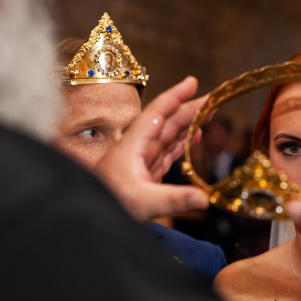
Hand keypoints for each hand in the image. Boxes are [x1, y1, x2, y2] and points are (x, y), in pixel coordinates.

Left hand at [95, 77, 209, 222]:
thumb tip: (205, 199)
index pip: (158, 113)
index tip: (192, 81)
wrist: (87, 219)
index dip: (176, 96)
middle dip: (189, 108)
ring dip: (189, 123)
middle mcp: (138, 147)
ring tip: (209, 113)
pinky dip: (183, 143)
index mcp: (134, 145)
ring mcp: (143, 159)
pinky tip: (194, 137)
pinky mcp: (147, 173)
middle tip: (213, 98)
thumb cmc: (107, 207)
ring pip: (170, 135)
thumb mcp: (143, 203)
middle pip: (168, 121)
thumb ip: (175, 200)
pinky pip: (169, 152)